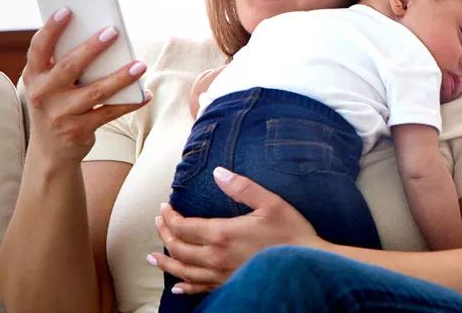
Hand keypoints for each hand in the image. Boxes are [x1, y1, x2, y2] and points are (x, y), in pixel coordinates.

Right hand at [22, 7, 151, 165]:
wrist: (51, 150)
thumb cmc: (57, 105)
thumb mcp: (51, 85)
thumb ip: (65, 64)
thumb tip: (101, 36)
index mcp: (35, 76)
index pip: (39, 48)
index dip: (51, 29)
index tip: (66, 11)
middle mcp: (44, 94)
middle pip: (70, 67)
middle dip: (92, 48)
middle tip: (113, 32)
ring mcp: (61, 114)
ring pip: (95, 92)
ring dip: (120, 77)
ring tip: (140, 65)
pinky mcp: (79, 130)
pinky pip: (110, 113)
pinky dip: (130, 103)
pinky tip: (145, 94)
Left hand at [149, 166, 319, 293]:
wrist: (308, 265)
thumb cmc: (291, 232)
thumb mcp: (270, 202)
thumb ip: (242, 187)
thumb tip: (218, 173)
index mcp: (223, 234)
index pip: (184, 227)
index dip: (170, 217)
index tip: (164, 207)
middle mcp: (216, 257)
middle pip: (179, 248)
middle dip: (165, 234)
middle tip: (158, 223)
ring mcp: (222, 275)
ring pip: (184, 271)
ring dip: (166, 262)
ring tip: (153, 257)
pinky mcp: (229, 285)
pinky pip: (200, 289)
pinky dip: (185, 287)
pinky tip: (177, 287)